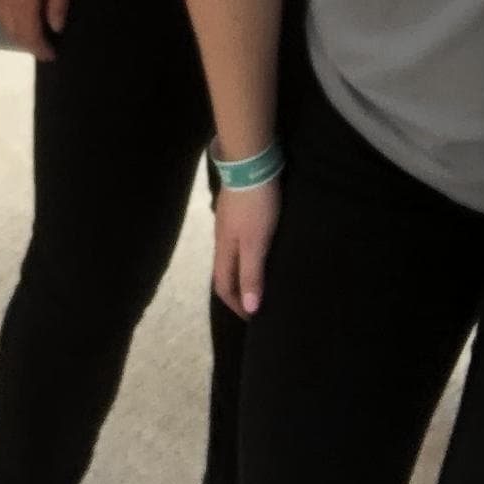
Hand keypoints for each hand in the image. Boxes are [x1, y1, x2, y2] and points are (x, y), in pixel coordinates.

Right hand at [0, 0, 72, 59]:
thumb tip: (55, 27)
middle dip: (26, 42)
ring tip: (32, 32)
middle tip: (43, 47)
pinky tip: (19, 9)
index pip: (29, 35)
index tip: (52, 55)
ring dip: (16, 30)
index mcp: (22, 1)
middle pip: (11, 30)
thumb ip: (58, 4)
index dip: (40, 48)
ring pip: (2, 18)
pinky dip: (8, 16)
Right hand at [213, 177, 280, 316]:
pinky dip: (247, 253)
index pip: (223, 286)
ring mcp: (228, 221)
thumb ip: (251, 274)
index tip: (253, 320)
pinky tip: (261, 248)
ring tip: (261, 280)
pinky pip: (239, 240)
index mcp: (224, 249)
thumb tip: (249, 309)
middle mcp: (221, 238)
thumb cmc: (255, 206)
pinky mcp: (238, 208)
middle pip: (225, 271)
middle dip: (238, 292)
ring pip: (232, 255)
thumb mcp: (256, 243)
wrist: (250, 162)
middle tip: (257, 304)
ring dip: (243, 272)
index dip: (235, 305)